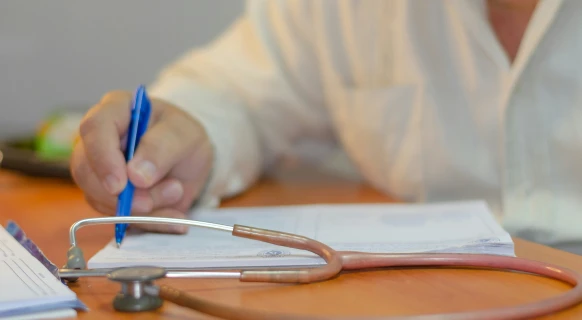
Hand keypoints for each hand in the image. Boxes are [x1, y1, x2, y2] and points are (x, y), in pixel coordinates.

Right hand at [71, 91, 212, 232]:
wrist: (188, 159)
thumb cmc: (182, 136)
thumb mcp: (184, 135)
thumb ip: (162, 148)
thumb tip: (136, 176)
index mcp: (114, 111)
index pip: (94, 129)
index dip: (103, 159)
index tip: (121, 185)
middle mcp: (97, 141)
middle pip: (86, 171)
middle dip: (123, 194)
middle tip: (162, 196)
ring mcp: (97, 171)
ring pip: (100, 199)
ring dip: (141, 209)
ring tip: (176, 193)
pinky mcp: (106, 198)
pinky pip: (118, 218)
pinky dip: (148, 222)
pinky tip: (172, 216)